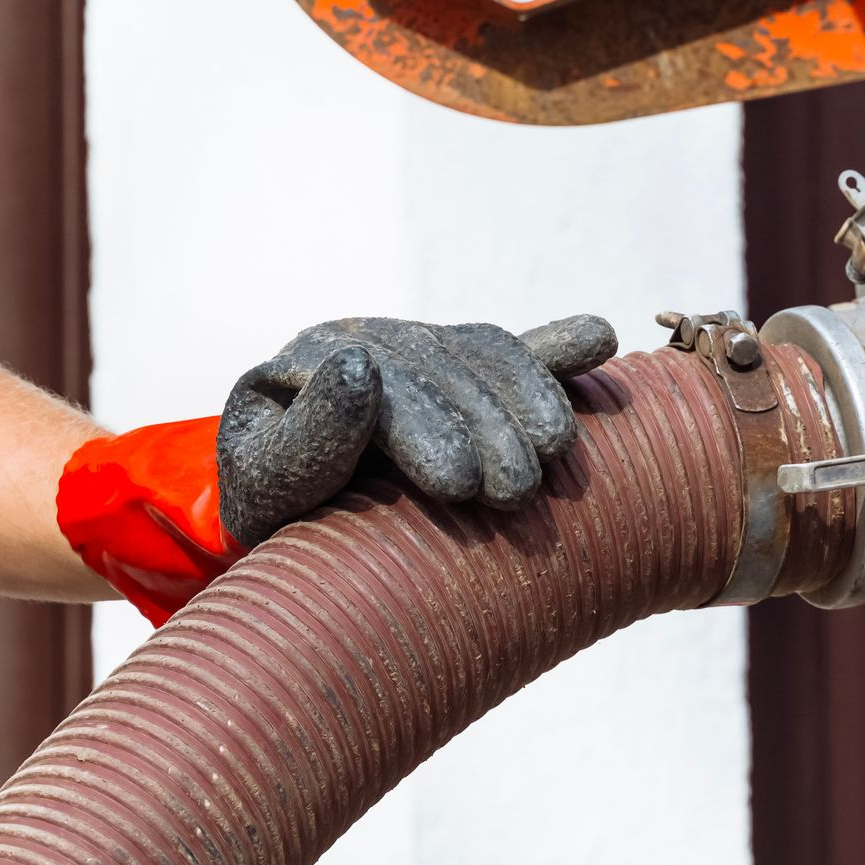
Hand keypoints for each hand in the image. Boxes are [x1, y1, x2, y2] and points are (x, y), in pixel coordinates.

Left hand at [217, 315, 616, 545]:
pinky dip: (557, 351)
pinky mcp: (462, 371)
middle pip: (438, 365)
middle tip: (513, 496)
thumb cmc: (277, 518)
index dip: (424, 426)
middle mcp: (368, 342)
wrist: (294, 525)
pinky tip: (600, 339)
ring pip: (483, 353)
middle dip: (486, 427)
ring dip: (529, 398)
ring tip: (555, 455)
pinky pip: (513, 354)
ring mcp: (420, 351)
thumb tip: (358, 368)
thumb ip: (304, 440)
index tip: (457, 484)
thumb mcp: (264, 491)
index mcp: (307, 364)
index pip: (376, 378)